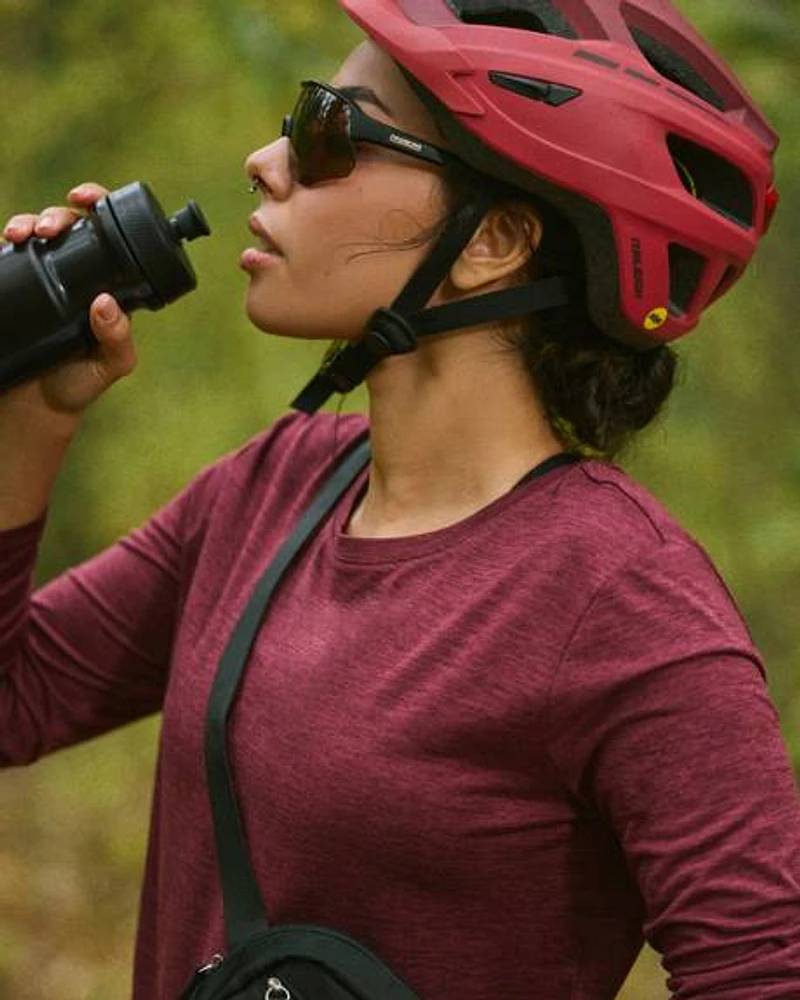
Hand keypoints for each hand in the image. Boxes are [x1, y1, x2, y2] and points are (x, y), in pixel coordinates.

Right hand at [1, 183, 136, 416]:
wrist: (35, 407)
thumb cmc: (79, 384)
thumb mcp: (110, 366)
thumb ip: (117, 340)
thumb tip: (107, 303)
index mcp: (105, 283)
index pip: (107, 235)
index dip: (98, 206)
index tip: (84, 198)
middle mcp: (73, 275)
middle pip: (66, 226)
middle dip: (55, 215)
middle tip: (49, 230)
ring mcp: (40, 279)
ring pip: (32, 233)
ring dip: (26, 222)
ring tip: (20, 234)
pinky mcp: (15, 286)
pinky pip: (6, 257)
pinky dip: (2, 244)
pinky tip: (3, 244)